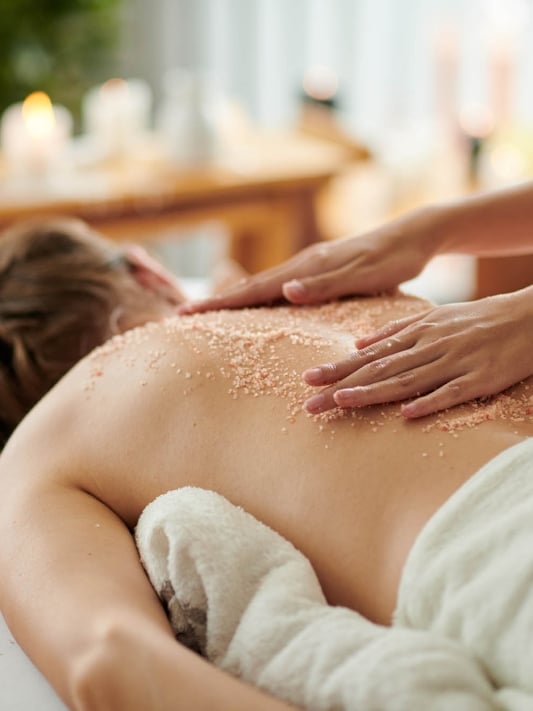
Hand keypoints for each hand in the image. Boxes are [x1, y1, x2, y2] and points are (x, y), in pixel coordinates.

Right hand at [179, 209, 436, 312]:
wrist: (414, 235)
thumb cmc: (394, 259)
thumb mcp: (365, 275)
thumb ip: (325, 284)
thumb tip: (284, 291)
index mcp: (308, 267)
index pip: (255, 288)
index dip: (221, 302)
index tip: (188, 312)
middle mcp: (302, 264)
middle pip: (251, 285)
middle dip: (217, 300)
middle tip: (183, 314)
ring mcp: (310, 266)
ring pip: (263, 285)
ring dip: (234, 299)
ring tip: (209, 313)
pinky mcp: (320, 271)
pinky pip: (280, 286)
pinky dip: (260, 297)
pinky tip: (257, 306)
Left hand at [303, 288, 532, 417]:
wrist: (528, 317)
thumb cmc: (477, 319)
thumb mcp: (434, 317)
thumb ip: (396, 329)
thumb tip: (359, 342)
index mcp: (416, 334)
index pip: (369, 356)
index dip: (337, 369)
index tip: (307, 379)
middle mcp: (429, 347)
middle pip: (379, 370)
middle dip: (342, 385)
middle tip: (309, 402)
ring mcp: (453, 363)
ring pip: (407, 380)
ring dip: (373, 392)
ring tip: (343, 402)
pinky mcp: (479, 379)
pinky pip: (451, 393)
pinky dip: (428, 402)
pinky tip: (406, 414)